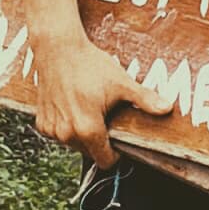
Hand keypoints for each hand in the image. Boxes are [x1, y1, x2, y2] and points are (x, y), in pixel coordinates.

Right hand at [30, 31, 173, 169]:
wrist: (57, 48)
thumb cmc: (88, 64)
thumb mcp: (121, 83)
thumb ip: (145, 99)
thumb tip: (166, 108)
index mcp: (87, 129)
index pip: (105, 161)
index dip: (116, 152)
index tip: (118, 136)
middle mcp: (66, 134)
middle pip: (91, 152)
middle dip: (99, 139)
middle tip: (103, 114)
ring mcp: (51, 129)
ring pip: (74, 143)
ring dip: (83, 132)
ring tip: (87, 107)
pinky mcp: (41, 122)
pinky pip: (59, 134)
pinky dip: (67, 125)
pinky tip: (72, 105)